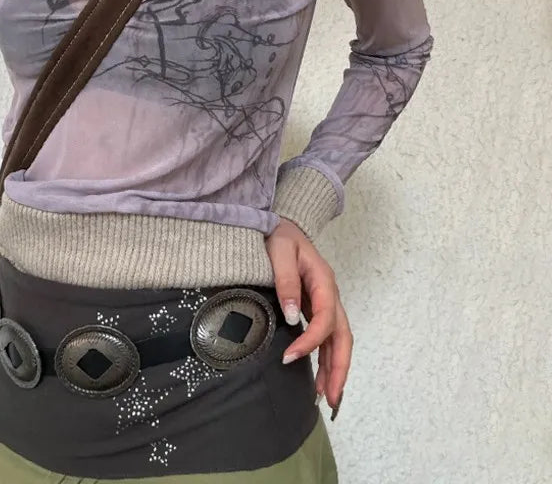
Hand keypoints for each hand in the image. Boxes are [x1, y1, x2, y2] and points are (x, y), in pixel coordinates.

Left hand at [265, 217, 352, 419]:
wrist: (282, 225)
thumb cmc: (279, 236)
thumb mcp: (280, 252)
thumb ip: (286, 281)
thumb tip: (292, 315)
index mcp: (324, 282)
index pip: (325, 319)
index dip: (311, 341)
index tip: (290, 357)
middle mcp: (330, 296)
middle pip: (343, 337)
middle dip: (339, 369)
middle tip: (330, 398)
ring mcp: (325, 303)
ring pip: (338, 341)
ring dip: (335, 370)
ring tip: (326, 398)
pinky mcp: (316, 308)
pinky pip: (327, 338)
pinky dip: (325, 359)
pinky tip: (318, 378)